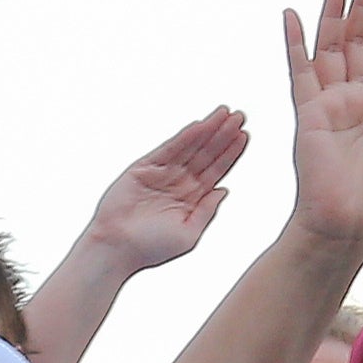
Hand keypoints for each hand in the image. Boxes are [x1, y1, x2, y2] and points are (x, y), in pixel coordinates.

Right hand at [81, 108, 249, 271]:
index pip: (216, 170)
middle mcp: (179, 182)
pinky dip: (184, 137)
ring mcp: (162, 173)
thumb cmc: (150, 248)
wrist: (118, 248)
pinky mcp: (144, 168)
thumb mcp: (189, 234)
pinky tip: (199, 126)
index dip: (231, 153)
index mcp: (193, 198)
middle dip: (223, 135)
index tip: (244, 135)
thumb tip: (224, 190)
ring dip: (208, 130)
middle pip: (207, 154)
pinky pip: (168, 149)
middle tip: (240, 116)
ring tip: (224, 114)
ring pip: (190, 147)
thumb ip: (207, 211)